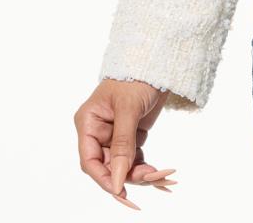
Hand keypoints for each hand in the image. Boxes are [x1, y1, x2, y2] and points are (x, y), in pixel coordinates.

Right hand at [75, 79, 179, 208]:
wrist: (158, 60)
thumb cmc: (136, 76)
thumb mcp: (128, 109)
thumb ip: (122, 145)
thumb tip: (117, 181)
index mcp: (88, 123)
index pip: (90, 161)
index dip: (104, 179)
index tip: (122, 192)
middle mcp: (98, 132)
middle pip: (109, 166)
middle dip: (130, 175)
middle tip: (155, 177)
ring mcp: (115, 134)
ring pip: (123, 166)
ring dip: (142, 173)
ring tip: (164, 176)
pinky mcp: (132, 135)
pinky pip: (135, 159)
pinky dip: (147, 166)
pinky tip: (163, 173)